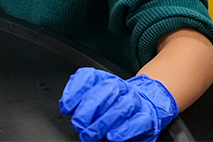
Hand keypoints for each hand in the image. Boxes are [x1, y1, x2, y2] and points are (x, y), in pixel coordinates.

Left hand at [59, 67, 177, 141]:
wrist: (145, 104)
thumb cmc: (113, 102)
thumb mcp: (93, 95)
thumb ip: (78, 96)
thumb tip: (65, 105)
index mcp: (103, 78)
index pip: (88, 77)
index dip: (76, 91)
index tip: (66, 107)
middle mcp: (120, 86)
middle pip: (105, 91)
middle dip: (88, 108)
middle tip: (78, 123)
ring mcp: (135, 100)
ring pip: (121, 107)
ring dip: (103, 122)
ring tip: (90, 133)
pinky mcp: (147, 117)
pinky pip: (137, 122)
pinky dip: (124, 130)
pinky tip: (112, 136)